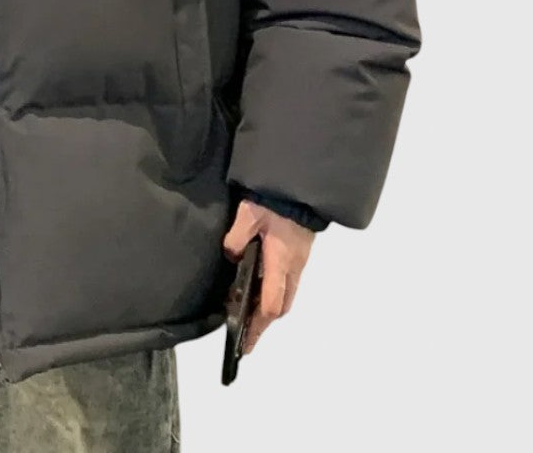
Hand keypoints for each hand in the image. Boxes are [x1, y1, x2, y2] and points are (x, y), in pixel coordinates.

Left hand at [222, 197, 314, 353]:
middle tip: (245, 334)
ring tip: (247, 312)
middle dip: (263, 323)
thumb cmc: (273, 202)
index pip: (272, 305)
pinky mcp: (299, 254)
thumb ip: (236, 239)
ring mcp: (299, 263)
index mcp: (281, 262)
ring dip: (269, 308)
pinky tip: (258, 287)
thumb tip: (232, 258)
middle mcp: (293, 268)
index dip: (257, 326)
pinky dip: (273, 292)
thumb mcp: (248, 215)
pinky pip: (287, 283)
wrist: (300, 188)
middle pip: (282, 307)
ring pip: (286, 296)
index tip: (245, 344)